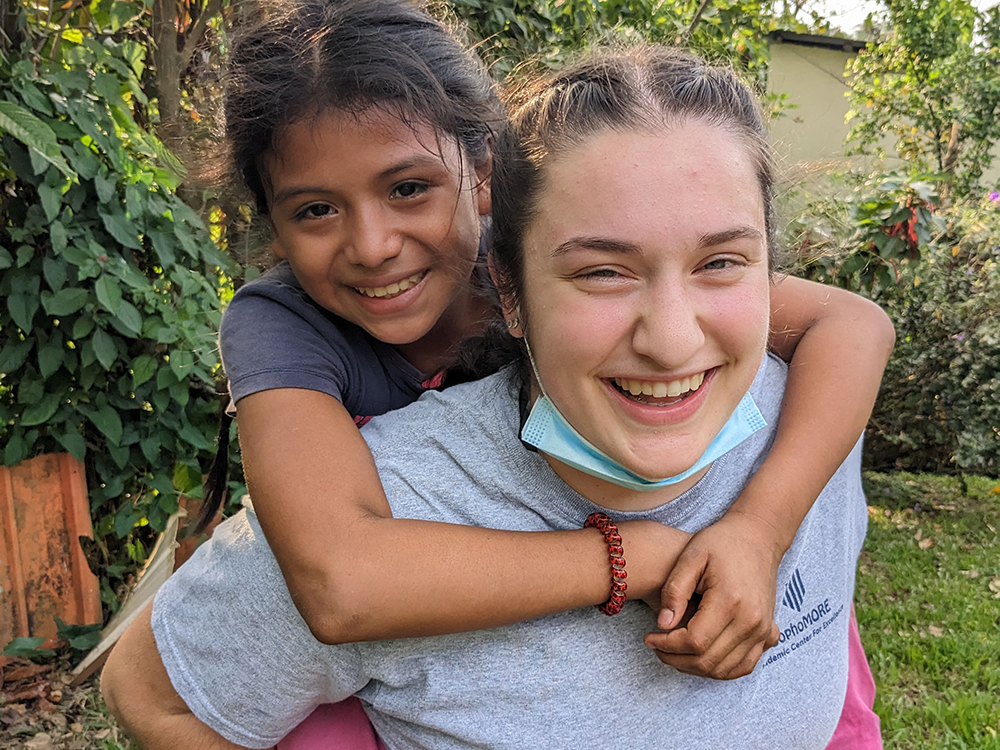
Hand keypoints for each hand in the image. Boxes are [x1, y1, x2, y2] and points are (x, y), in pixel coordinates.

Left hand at [642, 512, 782, 679]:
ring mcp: (763, 630)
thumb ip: (674, 591)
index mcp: (730, 601)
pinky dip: (719, 669)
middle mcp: (751, 621)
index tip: (649, 637)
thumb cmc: (720, 542)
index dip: (666, 645)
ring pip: (725, 670)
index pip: (694, 641)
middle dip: (675, 659)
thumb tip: (663, 625)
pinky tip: (699, 656)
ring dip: (694, 668)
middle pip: (709, 661)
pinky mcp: (767, 633)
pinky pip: (744, 666)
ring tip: (672, 652)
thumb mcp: (691, 556)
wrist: (757, 537)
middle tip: (656, 647)